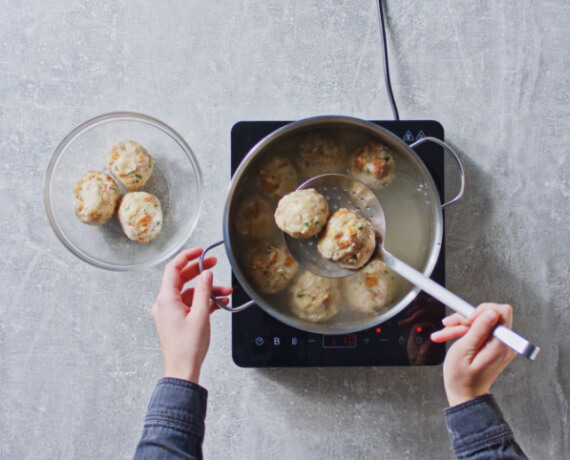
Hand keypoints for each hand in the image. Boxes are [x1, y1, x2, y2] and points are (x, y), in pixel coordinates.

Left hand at [152, 248, 231, 383]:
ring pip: (189, 292)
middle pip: (181, 278)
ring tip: (225, 291)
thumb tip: (206, 274)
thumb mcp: (200, 314)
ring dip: (207, 289)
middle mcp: (165, 303)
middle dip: (200, 271)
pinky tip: (219, 302)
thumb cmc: (187, 347)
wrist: (182, 369)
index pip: (173, 268)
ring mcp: (171, 312)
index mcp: (166, 299)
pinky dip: (204, 300)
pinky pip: (190, 303)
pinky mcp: (177, 320)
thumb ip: (203, 290)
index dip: (187, 256)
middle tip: (214, 264)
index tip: (200, 251)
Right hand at [430, 303, 516, 406]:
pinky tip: (449, 335)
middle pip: (488, 314)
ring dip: (460, 325)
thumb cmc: (461, 378)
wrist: (465, 394)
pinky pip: (479, 329)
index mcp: (500, 345)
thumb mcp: (463, 352)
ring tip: (444, 333)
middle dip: (466, 317)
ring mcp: (499, 344)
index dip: (481, 310)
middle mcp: (504, 343)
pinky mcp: (493, 345)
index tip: (467, 319)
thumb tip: (490, 312)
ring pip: (480, 321)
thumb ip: (478, 330)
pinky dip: (463, 330)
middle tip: (451, 325)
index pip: (501, 311)